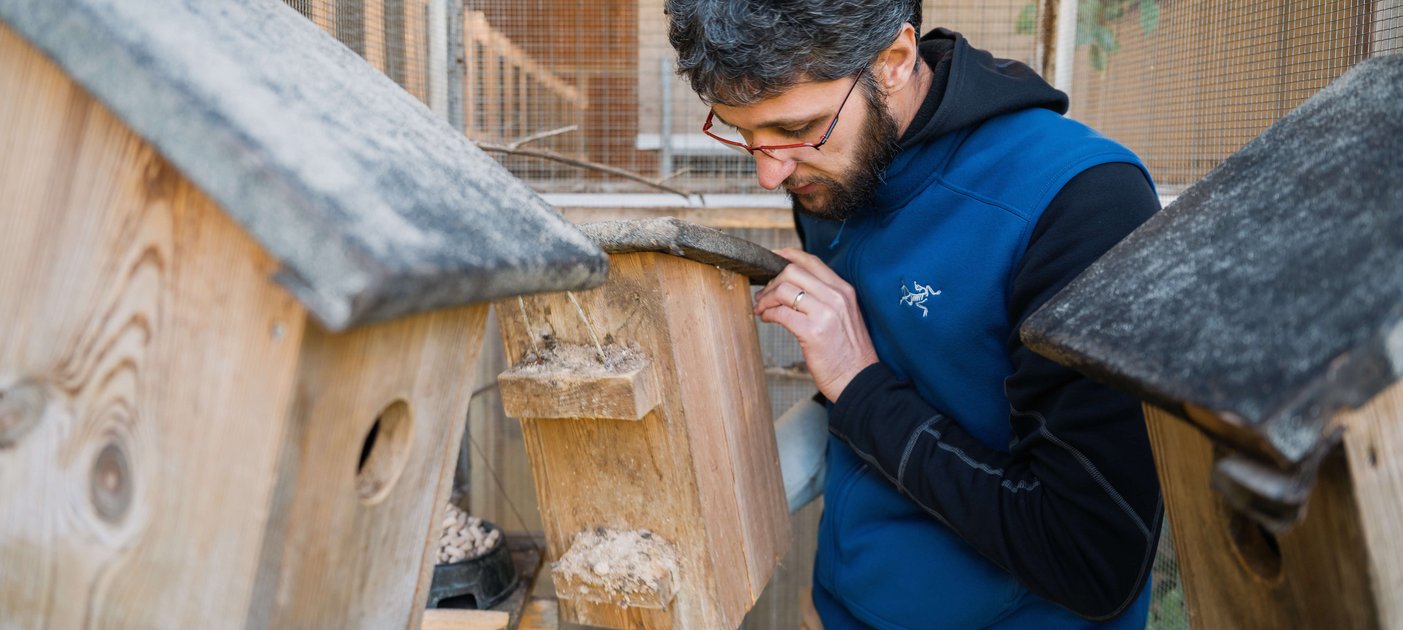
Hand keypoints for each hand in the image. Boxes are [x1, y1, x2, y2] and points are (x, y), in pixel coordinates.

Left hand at [753, 248, 878, 401]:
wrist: (859, 380)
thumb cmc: (849, 353)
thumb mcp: (845, 316)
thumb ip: (826, 298)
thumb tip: (795, 287)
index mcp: (844, 290)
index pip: (812, 261)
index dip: (788, 256)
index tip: (773, 258)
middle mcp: (836, 297)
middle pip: (793, 271)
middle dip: (772, 281)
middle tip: (764, 294)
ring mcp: (825, 313)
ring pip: (783, 289)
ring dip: (766, 298)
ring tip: (762, 308)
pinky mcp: (812, 332)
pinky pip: (781, 313)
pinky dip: (768, 314)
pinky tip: (767, 319)